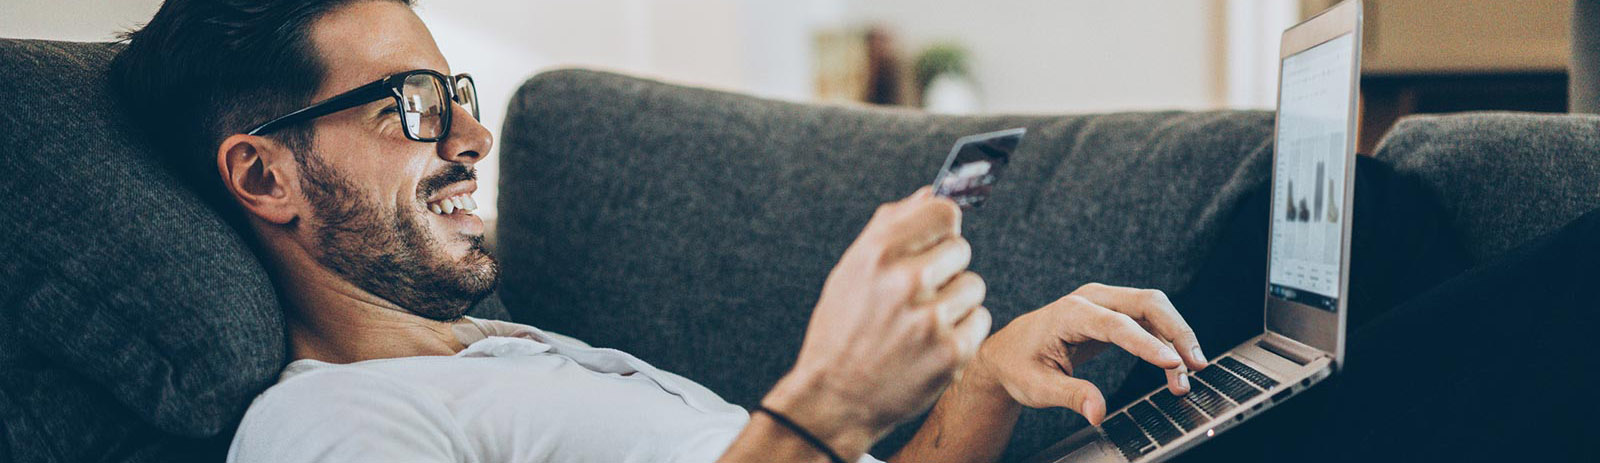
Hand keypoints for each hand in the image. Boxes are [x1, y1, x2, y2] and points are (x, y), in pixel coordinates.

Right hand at [764, 187, 991, 453]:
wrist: (833, 398)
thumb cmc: (842, 329)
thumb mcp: (851, 270)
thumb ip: (890, 226)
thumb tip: (931, 192)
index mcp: (878, 253)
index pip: (944, 211)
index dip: (941, 226)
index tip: (935, 241)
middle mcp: (906, 281)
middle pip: (961, 249)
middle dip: (945, 269)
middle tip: (917, 295)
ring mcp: (931, 319)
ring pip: (974, 286)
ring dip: (955, 302)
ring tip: (921, 323)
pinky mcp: (951, 353)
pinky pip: (980, 320)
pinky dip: (962, 332)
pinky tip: (930, 345)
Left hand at [967, 283, 1206, 424]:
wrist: (1007, 352)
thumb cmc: (1018, 365)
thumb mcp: (1037, 386)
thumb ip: (1070, 396)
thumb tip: (1098, 413)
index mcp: (1069, 313)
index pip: (1117, 325)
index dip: (1148, 344)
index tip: (1173, 363)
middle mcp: (1090, 299)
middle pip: (1147, 303)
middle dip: (1177, 332)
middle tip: (1196, 365)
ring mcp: (1103, 302)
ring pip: (1153, 309)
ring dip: (1176, 338)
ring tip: (1187, 376)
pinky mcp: (1112, 313)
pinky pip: (1147, 321)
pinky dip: (1165, 341)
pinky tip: (1174, 367)